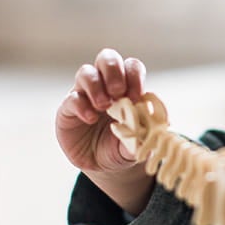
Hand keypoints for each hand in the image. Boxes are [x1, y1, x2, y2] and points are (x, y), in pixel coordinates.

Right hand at [55, 48, 147, 175]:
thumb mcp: (136, 143)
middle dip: (114, 71)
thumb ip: (143, 133)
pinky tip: (90, 118)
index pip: (131, 67)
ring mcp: (84, 95)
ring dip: (96, 86)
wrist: (100, 165)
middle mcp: (104, 85)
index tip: (137, 96)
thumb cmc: (120, 147)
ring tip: (103, 106)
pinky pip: (72, 98)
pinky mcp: (67, 109)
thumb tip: (157, 124)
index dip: (134, 76)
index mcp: (126, 88)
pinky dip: (82, 105)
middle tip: (118, 92)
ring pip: (86, 72)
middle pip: (107, 58)